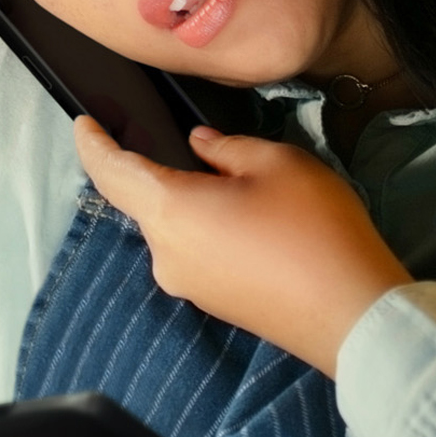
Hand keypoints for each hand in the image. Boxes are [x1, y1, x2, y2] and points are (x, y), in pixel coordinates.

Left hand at [72, 119, 413, 375]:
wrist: (350, 313)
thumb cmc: (314, 230)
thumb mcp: (278, 163)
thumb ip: (227, 147)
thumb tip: (199, 145)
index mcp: (170, 211)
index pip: (111, 172)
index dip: (93, 143)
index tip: (85, 123)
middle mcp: (165, 253)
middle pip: (144, 200)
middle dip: (160, 169)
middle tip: (192, 143)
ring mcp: (186, 284)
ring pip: (173, 226)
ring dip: (191, 200)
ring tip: (242, 183)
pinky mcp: (211, 301)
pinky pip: (194, 251)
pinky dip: (207, 227)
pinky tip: (249, 218)